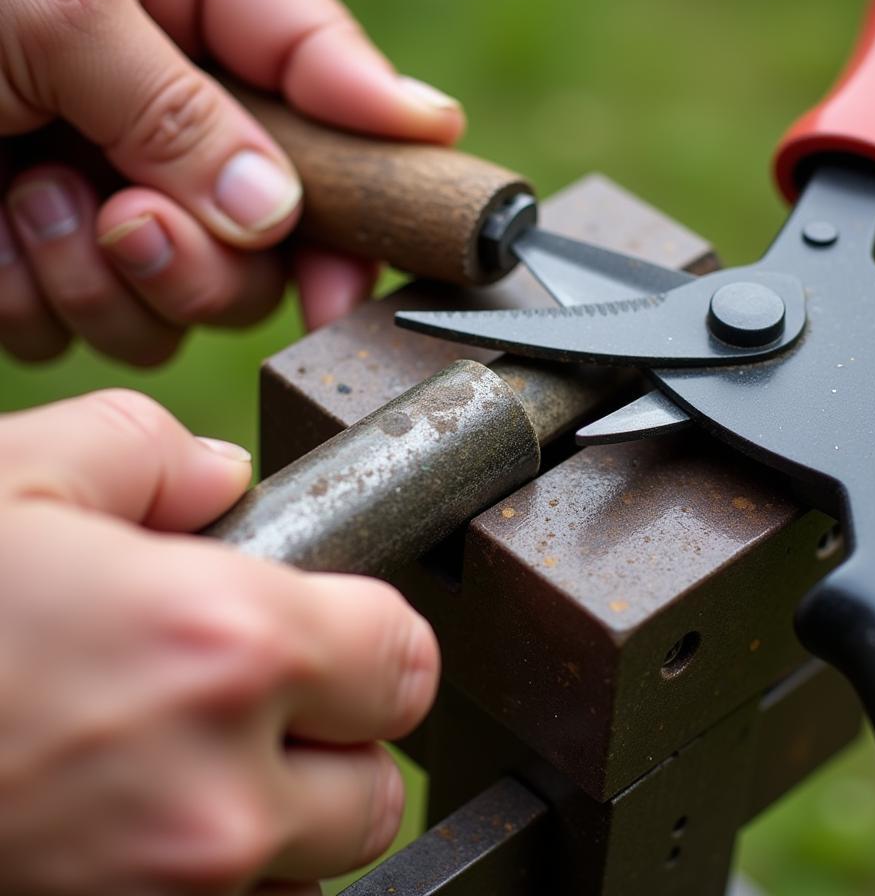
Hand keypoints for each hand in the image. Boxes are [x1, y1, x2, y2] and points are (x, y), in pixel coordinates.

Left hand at [0, 0, 464, 364]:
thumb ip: (183, 106)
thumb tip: (279, 212)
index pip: (325, 69)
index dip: (382, 137)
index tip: (423, 193)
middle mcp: (172, 93)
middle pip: (276, 223)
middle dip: (214, 250)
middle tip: (140, 219)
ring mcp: (118, 181)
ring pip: (197, 293)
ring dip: (116, 275)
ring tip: (32, 203)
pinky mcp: (56, 252)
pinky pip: (103, 322)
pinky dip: (46, 296)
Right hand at [0, 389, 439, 892]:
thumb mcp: (13, 478)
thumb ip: (148, 454)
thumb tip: (220, 478)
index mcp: (224, 647)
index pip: (402, 659)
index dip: (371, 636)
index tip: (337, 629)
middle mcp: (215, 797)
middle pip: (374, 786)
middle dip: (335, 741)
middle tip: (259, 703)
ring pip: (306, 876)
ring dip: (274, 823)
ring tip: (179, 767)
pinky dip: (206, 888)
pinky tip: (127, 830)